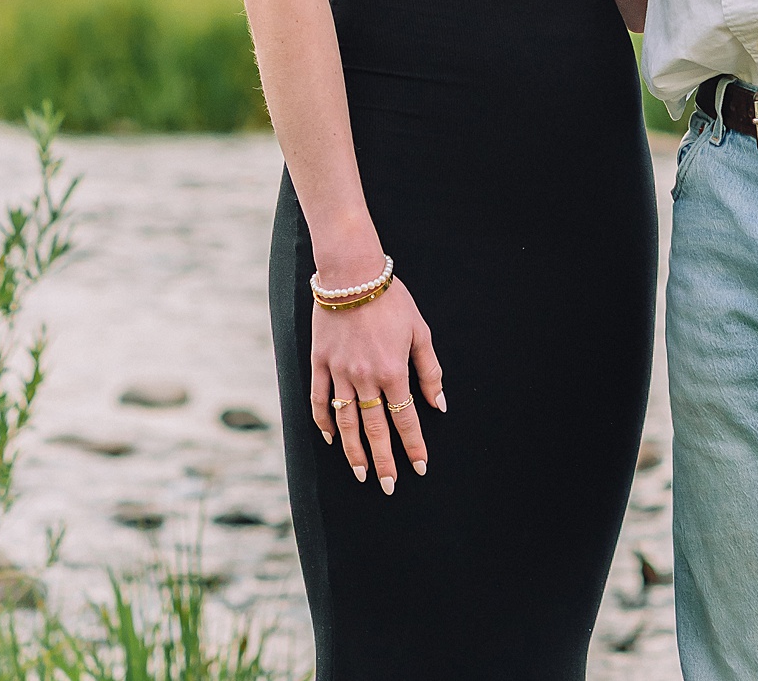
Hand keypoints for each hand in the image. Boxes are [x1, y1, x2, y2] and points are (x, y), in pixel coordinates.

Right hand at [311, 281, 444, 491]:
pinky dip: (324, 422)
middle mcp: (365, 378)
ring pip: (346, 422)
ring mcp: (339, 372)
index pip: (405, 420)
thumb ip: (429, 370)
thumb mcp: (420, 330)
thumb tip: (438, 405)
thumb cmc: (390, 299)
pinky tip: (331, 439)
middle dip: (384, 461)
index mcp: (393, 370)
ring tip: (362, 473)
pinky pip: (319, 400)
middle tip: (388, 486)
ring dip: (354, 452)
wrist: (351, 273)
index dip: (414, 446)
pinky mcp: (320, 363)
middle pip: (375, 430)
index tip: (419, 467)